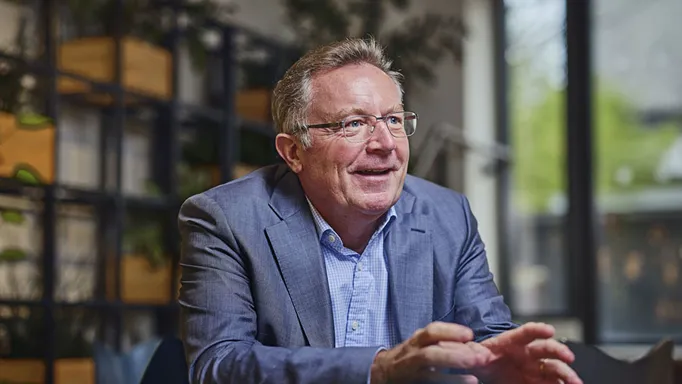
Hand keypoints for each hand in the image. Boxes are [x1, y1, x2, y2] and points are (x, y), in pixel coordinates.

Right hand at [370, 321, 492, 383]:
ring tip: (473, 379)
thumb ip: (440, 344)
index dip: (451, 331)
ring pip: (428, 371)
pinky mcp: (412, 383)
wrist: (380, 374)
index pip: (432, 332)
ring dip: (451, 376)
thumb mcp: (420, 345)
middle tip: (479, 358)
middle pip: (431, 353)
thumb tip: (471, 346)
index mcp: (416, 341)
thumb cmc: (408, 358)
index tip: (470, 335)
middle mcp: (411, 355)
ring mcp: (410, 372)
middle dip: (455, 355)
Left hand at [474, 322, 582, 383]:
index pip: (527, 332)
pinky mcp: (537, 382)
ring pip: (555, 368)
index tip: (549, 330)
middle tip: (569, 357)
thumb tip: (466, 350)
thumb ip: (470, 351)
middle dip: (559, 351)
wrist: (485, 369)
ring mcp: (535, 368)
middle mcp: (528, 353)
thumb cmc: (482, 357)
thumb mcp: (473, 352)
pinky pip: (552, 383)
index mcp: (512, 341)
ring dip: (567, 374)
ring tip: (575, 382)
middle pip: (547, 348)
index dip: (538, 329)